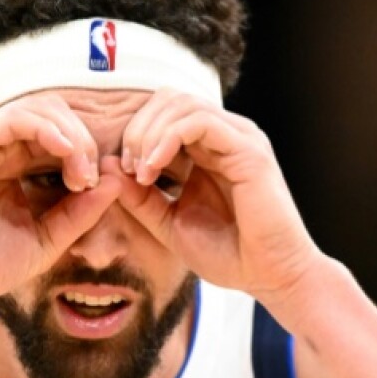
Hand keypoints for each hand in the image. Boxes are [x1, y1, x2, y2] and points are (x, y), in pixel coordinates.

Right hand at [0, 92, 121, 306]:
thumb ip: (81, 211)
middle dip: (83, 140)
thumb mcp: (49, 238)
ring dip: (70, 135)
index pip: (60, 135)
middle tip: (92, 177)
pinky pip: (15, 119)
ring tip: (80, 169)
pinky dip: (46, 129)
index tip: (99, 186)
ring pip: (38, 109)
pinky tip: (66, 151)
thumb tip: (116, 181)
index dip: (87, 152)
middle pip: (54, 114)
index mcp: (14, 164)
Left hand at [116, 88, 321, 303]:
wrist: (269, 277)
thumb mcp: (169, 224)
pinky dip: (168, 138)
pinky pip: (200, 121)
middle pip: (169, 100)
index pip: (163, 114)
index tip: (123, 172)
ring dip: (149, 133)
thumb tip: (107, 167)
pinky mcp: (249, 149)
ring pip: (182, 104)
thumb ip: (140, 197)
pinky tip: (153, 168)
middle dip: (138, 129)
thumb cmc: (228, 254)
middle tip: (128, 168)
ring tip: (141, 171)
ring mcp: (239, 139)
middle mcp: (224, 137)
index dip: (135, 135)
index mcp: (208, 150)